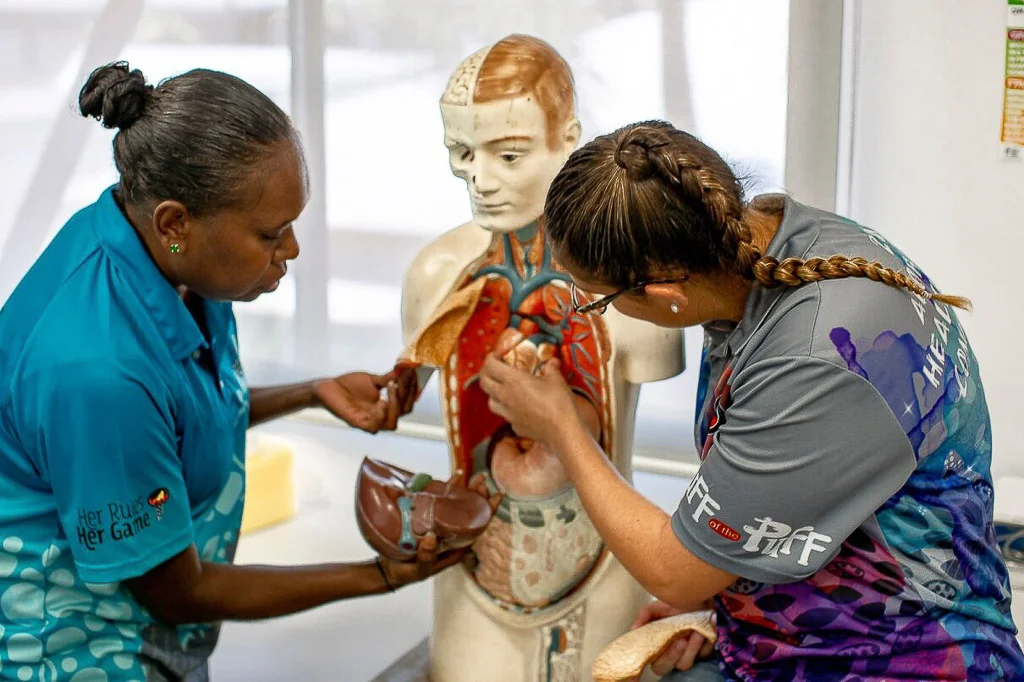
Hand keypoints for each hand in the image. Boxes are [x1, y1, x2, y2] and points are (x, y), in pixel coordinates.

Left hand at [313, 368, 416, 433]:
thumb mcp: (372, 380)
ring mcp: (370, 421)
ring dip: (395, 406)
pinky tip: (381, 402)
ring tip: (391, 388)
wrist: (328, 388)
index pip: (407, 403)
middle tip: (402, 379)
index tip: (413, 373)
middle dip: (407, 395)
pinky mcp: (358, 423)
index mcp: (386, 407)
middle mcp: (380, 416)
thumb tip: (404, 370)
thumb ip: (388, 379)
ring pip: (392, 423)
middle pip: (404, 412)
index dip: (412, 389)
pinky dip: (381, 415)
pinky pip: (374, 427)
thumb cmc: (348, 385)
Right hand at [380, 473, 501, 587]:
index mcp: (456, 546)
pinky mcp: (426, 518)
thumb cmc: (409, 573)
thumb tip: (431, 538)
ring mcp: (440, 525)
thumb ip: (426, 557)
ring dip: (465, 490)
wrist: (390, 570)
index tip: (497, 496)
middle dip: (478, 496)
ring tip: (474, 476)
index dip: (488, 512)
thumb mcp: (419, 569)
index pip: (477, 527)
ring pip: (456, 505)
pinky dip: (444, 490)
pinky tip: (452, 478)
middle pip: (469, 513)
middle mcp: (451, 534)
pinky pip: (438, 501)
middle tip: (481, 480)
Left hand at [478, 354, 581, 445]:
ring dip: (493, 393)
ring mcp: (508, 413)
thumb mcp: (557, 380)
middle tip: (497, 369)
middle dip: (487, 373)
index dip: (490, 358)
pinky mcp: (514, 426)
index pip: (490, 366)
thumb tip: (552, 362)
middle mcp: (505, 396)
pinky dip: (508, 409)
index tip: (498, 355)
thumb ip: (551, 368)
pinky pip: (505, 415)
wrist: (562, 431)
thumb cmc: (559, 401)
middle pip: (484, 383)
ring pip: (490, 401)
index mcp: (513, 380)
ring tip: (504, 389)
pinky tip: (519, 408)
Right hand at [630, 600, 715, 677]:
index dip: (647, 663)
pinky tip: (705, 629)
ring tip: (696, 631)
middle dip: (672, 655)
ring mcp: (686, 656)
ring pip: (685, 663)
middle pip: (664, 667)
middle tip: (681, 640)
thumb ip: (644, 616)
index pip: (649, 661)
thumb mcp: (657, 607)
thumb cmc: (675, 605)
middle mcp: (668, 655)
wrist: (697, 598)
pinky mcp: (702, 653)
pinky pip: (703, 655)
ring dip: (692, 648)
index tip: (654, 653)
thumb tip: (634, 629)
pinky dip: (704, 643)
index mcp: (655, 646)